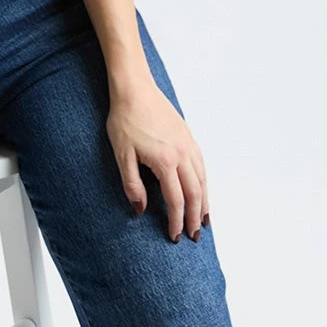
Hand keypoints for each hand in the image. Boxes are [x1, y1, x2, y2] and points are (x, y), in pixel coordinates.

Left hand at [107, 77, 209, 242]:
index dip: (176, 221)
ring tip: (204, 219)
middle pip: (195, 193)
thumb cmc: (125, 120)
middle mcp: (183, 154)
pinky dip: (205, 182)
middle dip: (195, 217)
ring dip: (205, 202)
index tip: (175, 236)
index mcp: (166, 162)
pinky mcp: (188, 137)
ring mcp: (188, 144)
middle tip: (195, 236)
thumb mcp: (122, 155)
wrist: (135, 89)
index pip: (176, 200)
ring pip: (203, 179)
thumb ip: (132, 185)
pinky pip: (202, 165)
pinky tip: (202, 190)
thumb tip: (140, 210)